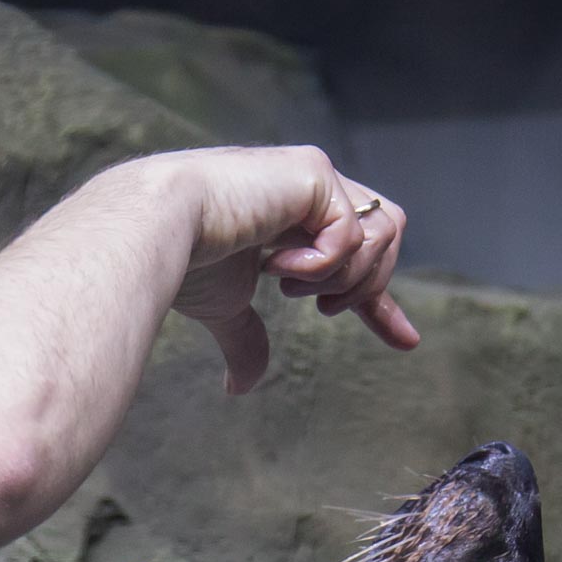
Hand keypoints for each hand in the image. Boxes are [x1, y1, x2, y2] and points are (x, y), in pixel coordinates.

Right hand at [139, 146, 419, 393]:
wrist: (156, 233)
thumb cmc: (181, 262)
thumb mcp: (225, 309)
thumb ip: (246, 339)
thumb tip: (240, 389)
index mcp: (293, 217)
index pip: (358, 256)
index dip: (381, 301)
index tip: (405, 341)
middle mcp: (309, 188)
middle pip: (386, 237)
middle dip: (368, 285)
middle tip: (325, 307)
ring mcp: (313, 176)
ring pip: (381, 234)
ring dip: (341, 275)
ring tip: (287, 283)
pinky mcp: (313, 172)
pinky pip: (352, 234)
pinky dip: (319, 264)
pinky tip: (275, 264)